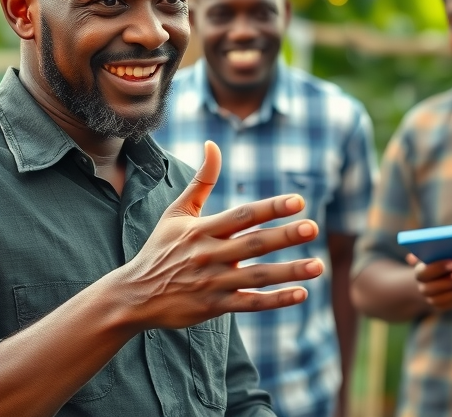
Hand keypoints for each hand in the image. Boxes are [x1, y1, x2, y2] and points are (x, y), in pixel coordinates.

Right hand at [126, 141, 322, 329]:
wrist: (134, 295)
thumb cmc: (160, 249)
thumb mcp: (177, 212)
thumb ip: (201, 181)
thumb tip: (213, 144)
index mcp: (202, 230)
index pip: (242, 215)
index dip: (271, 208)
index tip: (298, 201)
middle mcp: (209, 255)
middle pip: (254, 244)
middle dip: (285, 236)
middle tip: (313, 228)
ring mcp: (212, 283)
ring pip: (257, 277)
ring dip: (288, 272)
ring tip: (318, 265)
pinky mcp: (213, 307)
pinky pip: (249, 304)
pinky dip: (275, 300)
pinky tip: (301, 294)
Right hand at [404, 253, 451, 311]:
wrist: (449, 273)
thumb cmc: (447, 258)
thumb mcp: (442, 253)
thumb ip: (437, 251)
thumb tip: (415, 256)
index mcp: (420, 272)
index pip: (424, 272)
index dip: (438, 268)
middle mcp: (422, 286)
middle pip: (430, 288)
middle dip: (448, 281)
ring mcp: (431, 298)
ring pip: (439, 299)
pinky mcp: (441, 306)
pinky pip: (449, 305)